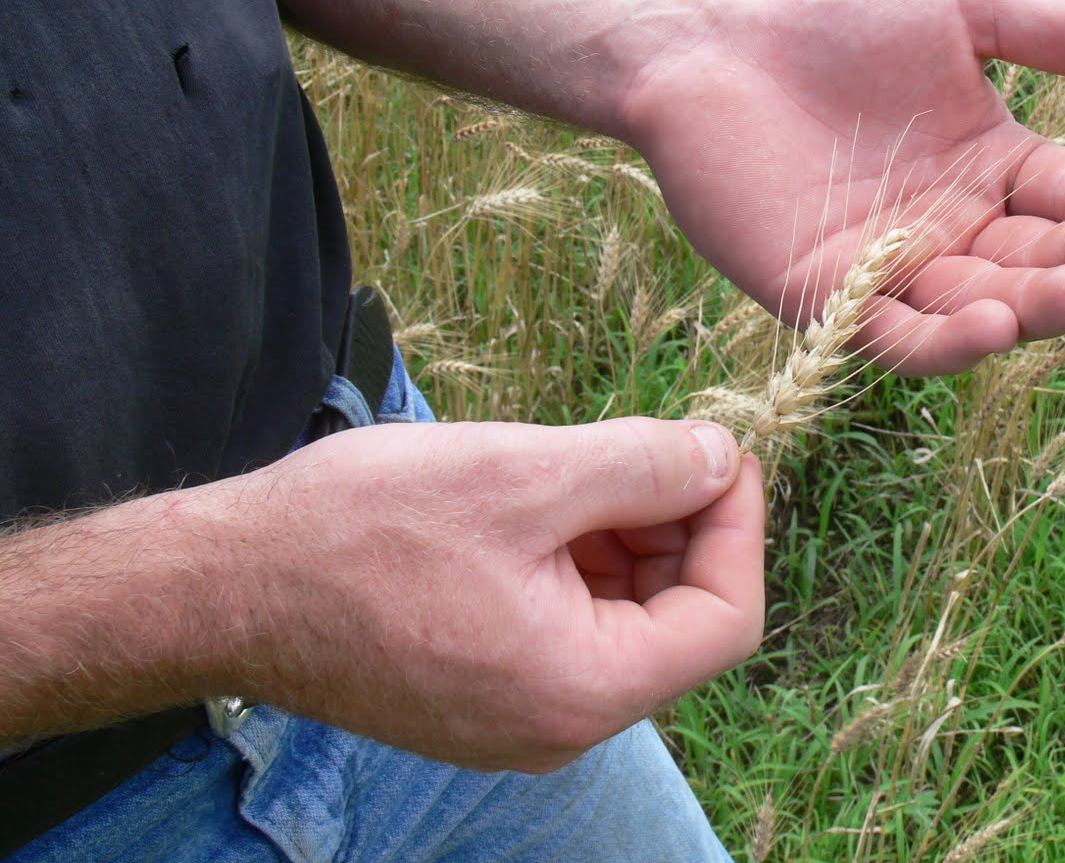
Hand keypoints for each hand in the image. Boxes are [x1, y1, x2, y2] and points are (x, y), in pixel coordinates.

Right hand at [215, 419, 762, 771]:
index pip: (725, 619)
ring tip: (572, 467)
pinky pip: (568, 627)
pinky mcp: (484, 693)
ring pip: (623, 617)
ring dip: (624, 534)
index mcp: (582, 689)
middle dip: (677, 523)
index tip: (715, 450)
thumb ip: (644, 466)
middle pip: (678, 618)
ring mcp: (519, 716)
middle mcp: (559, 725)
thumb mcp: (525, 472)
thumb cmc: (362, 528)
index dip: (737, 524)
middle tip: (642, 443)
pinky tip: (536, 502)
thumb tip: (721, 457)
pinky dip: (576, 559)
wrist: (223, 583)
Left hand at [620, 0, 1064, 374]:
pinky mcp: (824, 299)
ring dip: (1032, 307)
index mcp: (992, 165)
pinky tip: (990, 327)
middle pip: (1036, 260)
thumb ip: (1059, 31)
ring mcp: (890, 270)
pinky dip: (943, 341)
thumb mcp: (960, 12)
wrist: (711, 43)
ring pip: (978, 309)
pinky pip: (892, 336)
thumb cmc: (831, 22)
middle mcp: (953, 229)